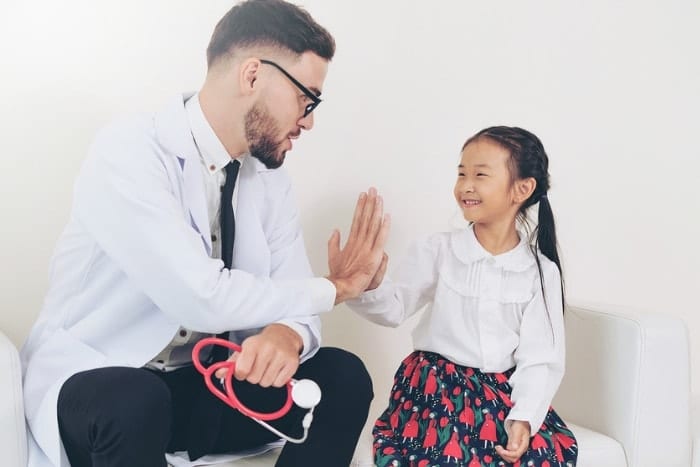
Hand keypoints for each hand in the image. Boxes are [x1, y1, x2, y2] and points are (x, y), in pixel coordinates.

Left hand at [214, 324, 300, 387]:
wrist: (284, 335)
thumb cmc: (262, 344)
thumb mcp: (245, 349)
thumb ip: (231, 363)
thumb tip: (219, 373)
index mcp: (253, 345)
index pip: (242, 370)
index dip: (241, 374)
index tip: (243, 370)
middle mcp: (268, 349)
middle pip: (254, 379)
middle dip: (254, 376)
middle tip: (258, 367)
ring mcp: (281, 356)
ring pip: (266, 383)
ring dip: (265, 379)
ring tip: (268, 367)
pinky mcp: (292, 363)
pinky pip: (279, 383)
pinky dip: (276, 380)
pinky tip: (277, 369)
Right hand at [327, 187, 390, 303]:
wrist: (342, 286)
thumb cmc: (339, 274)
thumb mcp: (333, 256)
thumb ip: (334, 243)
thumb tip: (335, 231)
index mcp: (351, 241)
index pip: (357, 219)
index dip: (360, 207)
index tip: (363, 196)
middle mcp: (359, 241)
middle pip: (365, 218)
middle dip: (369, 203)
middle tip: (372, 190)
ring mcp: (367, 247)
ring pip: (373, 225)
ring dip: (376, 210)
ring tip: (378, 198)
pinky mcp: (374, 255)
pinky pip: (381, 238)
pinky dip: (384, 227)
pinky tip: (386, 216)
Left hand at [495, 420, 529, 462]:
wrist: (522, 422)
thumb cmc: (521, 424)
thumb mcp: (517, 430)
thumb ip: (515, 438)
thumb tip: (513, 447)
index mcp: (523, 445)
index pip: (515, 454)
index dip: (507, 453)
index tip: (500, 449)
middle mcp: (521, 448)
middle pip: (513, 458)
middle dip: (504, 455)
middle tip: (498, 448)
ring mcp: (517, 448)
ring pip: (511, 457)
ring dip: (503, 454)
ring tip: (498, 448)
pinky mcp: (514, 447)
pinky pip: (509, 453)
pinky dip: (503, 452)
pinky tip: (500, 448)